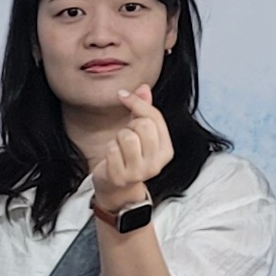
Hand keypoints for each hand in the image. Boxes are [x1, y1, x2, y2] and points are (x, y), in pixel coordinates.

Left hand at [78, 84, 174, 219]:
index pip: (154, 117)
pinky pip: (111, 149)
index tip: (123, 95)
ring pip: (127, 136)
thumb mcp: (139, 133)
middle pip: (142, 125)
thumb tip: (143, 87)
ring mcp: (139, 172)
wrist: (116, 188)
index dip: (137, 102)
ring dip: (118, 138)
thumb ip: (143, 110)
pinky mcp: (121, 177)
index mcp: (166, 150)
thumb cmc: (128, 156)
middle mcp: (157, 163)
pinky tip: (112, 158)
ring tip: (120, 148)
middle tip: (126, 136)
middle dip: (129, 125)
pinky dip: (108, 149)